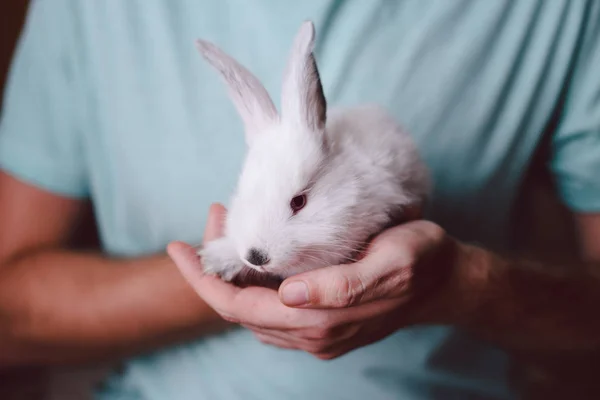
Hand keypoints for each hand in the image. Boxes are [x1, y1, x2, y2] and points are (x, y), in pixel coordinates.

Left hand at [169, 204, 480, 358]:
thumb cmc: (421, 260)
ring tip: (228, 224)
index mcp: (320, 321)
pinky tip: (256, 250)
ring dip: (231, 271)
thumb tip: (287, 296)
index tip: (177, 247)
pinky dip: (252, 279)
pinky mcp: (323, 322)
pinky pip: (271, 308)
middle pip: (238, 307)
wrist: (447, 281)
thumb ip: (339, 286)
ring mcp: (316, 332)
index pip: (238, 307)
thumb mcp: (389, 263)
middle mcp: (311, 334)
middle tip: (213, 217)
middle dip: (214, 267)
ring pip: (252, 308)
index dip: (202, 280)